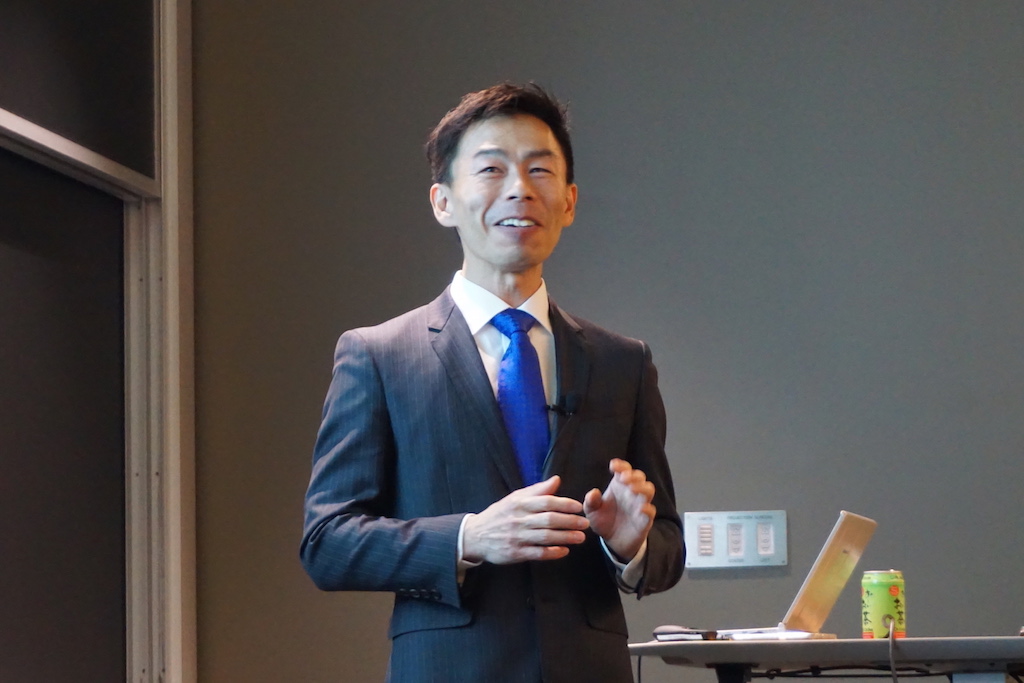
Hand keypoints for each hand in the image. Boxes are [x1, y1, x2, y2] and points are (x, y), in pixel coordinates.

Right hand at [462, 476, 588, 563]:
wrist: (475, 536)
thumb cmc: (499, 515)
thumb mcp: (515, 498)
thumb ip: (537, 490)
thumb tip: (556, 480)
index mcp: (519, 504)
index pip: (546, 502)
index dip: (564, 504)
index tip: (579, 507)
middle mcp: (518, 520)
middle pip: (549, 520)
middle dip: (570, 521)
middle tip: (585, 523)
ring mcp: (517, 537)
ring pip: (545, 537)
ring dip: (565, 537)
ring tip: (581, 538)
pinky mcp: (515, 553)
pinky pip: (537, 553)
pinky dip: (552, 552)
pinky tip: (564, 551)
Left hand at [583, 459, 655, 561]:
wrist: (612, 541)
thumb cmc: (603, 521)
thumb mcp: (592, 512)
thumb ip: (591, 502)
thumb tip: (593, 492)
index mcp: (618, 486)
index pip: (624, 470)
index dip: (621, 465)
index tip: (613, 466)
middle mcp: (631, 492)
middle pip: (639, 476)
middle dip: (633, 475)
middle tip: (623, 479)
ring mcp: (639, 505)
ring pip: (649, 490)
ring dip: (642, 487)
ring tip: (632, 489)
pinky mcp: (644, 520)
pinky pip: (651, 512)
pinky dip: (648, 508)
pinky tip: (640, 508)